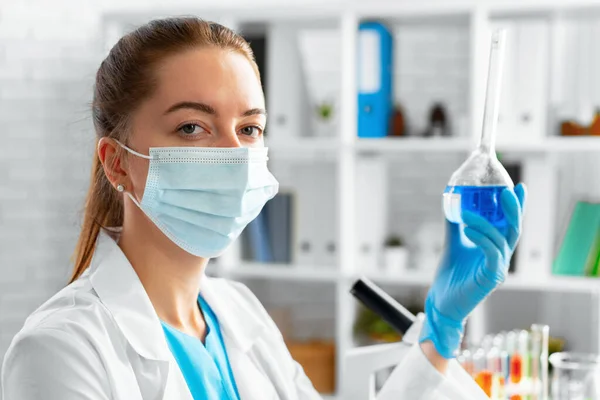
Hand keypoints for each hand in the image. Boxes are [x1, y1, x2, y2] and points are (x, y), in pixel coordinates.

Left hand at [419, 183, 526, 358]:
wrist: (441, 301)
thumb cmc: (450, 275)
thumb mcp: (453, 243)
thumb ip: (455, 224)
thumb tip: (452, 201)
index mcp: (494, 248)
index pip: (509, 224)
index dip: (516, 207)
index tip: (519, 187)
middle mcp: (500, 257)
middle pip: (514, 230)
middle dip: (513, 209)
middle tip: (506, 192)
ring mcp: (498, 268)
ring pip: (500, 240)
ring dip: (484, 223)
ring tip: (467, 213)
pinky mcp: (491, 278)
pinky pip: (491, 254)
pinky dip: (481, 239)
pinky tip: (468, 229)